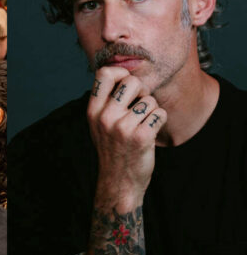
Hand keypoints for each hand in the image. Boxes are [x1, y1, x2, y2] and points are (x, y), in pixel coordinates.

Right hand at [87, 67, 166, 212]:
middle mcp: (105, 117)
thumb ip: (106, 101)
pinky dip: (160, 121)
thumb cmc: (113, 149)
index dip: (121, 73)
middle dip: (142, 91)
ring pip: (150, 99)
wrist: (119, 181)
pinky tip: (150, 132)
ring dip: (151, 110)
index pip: (104, 74)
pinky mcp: (142, 136)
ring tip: (142, 125)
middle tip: (138, 107)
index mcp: (93, 111)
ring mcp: (123, 127)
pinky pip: (160, 113)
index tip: (127, 85)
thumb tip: (122, 73)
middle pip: (132, 82)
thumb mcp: (99, 124)